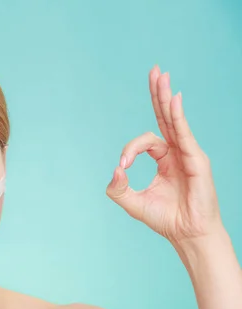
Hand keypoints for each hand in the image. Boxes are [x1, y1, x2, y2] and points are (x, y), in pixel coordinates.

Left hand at [106, 66, 222, 244]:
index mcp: (164, 159)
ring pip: (174, 120)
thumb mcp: (131, 202)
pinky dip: (178, 116)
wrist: (187, 234)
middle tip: (155, 71)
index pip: (145, 141)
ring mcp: (188, 154)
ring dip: (165, 97)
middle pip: (165, 117)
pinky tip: (173, 99)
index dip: (130, 150)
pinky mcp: (196, 160)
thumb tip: (115, 168)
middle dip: (158, 94)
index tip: (123, 167)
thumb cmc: (165, 219)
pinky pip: (184, 134)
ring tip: (161, 75)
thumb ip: (117, 187)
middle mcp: (177, 152)